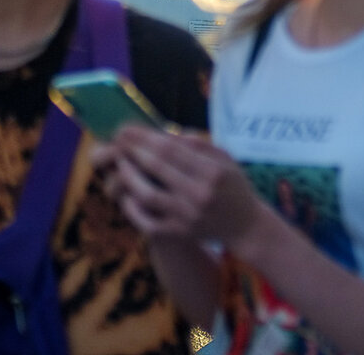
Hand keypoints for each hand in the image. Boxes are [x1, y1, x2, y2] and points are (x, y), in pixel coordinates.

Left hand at [95, 125, 262, 245]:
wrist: (245, 225)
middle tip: (117, 141)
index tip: (127, 129)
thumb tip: (165, 133)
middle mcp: (200, 193)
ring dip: (129, 177)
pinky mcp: (180, 233)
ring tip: (120, 165)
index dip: (144, 137)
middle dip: (132, 151)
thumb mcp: (225, 158)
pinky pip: (148, 222)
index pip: (171, 149)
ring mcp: (188, 215)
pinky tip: (127, 195)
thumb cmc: (233, 185)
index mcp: (213, 171)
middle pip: (157, 168)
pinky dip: (133, 209)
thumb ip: (198, 144)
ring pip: (147, 195)